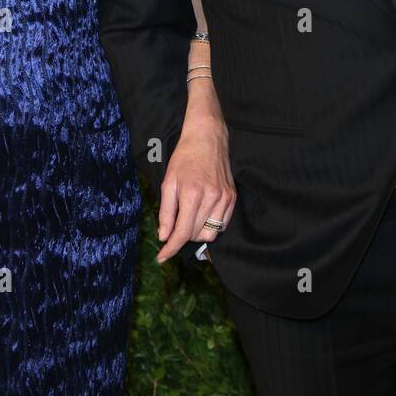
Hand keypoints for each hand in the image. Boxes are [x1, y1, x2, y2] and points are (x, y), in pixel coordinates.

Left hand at [156, 113, 234, 262]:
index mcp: (192, 194)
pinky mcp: (232, 198)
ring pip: (210, 234)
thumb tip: (164, 236)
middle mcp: (212, 198)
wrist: (208, 138)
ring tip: (189, 217)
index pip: (182, 232)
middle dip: (181, 236)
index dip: (171, 248)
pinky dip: (210, 226)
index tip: (162, 258)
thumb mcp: (169, 182)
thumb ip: (166, 212)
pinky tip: (202, 214)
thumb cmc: (185, 158)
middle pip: (195, 235)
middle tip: (174, 225)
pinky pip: (222, 225)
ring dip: (196, 232)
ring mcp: (225, 199)